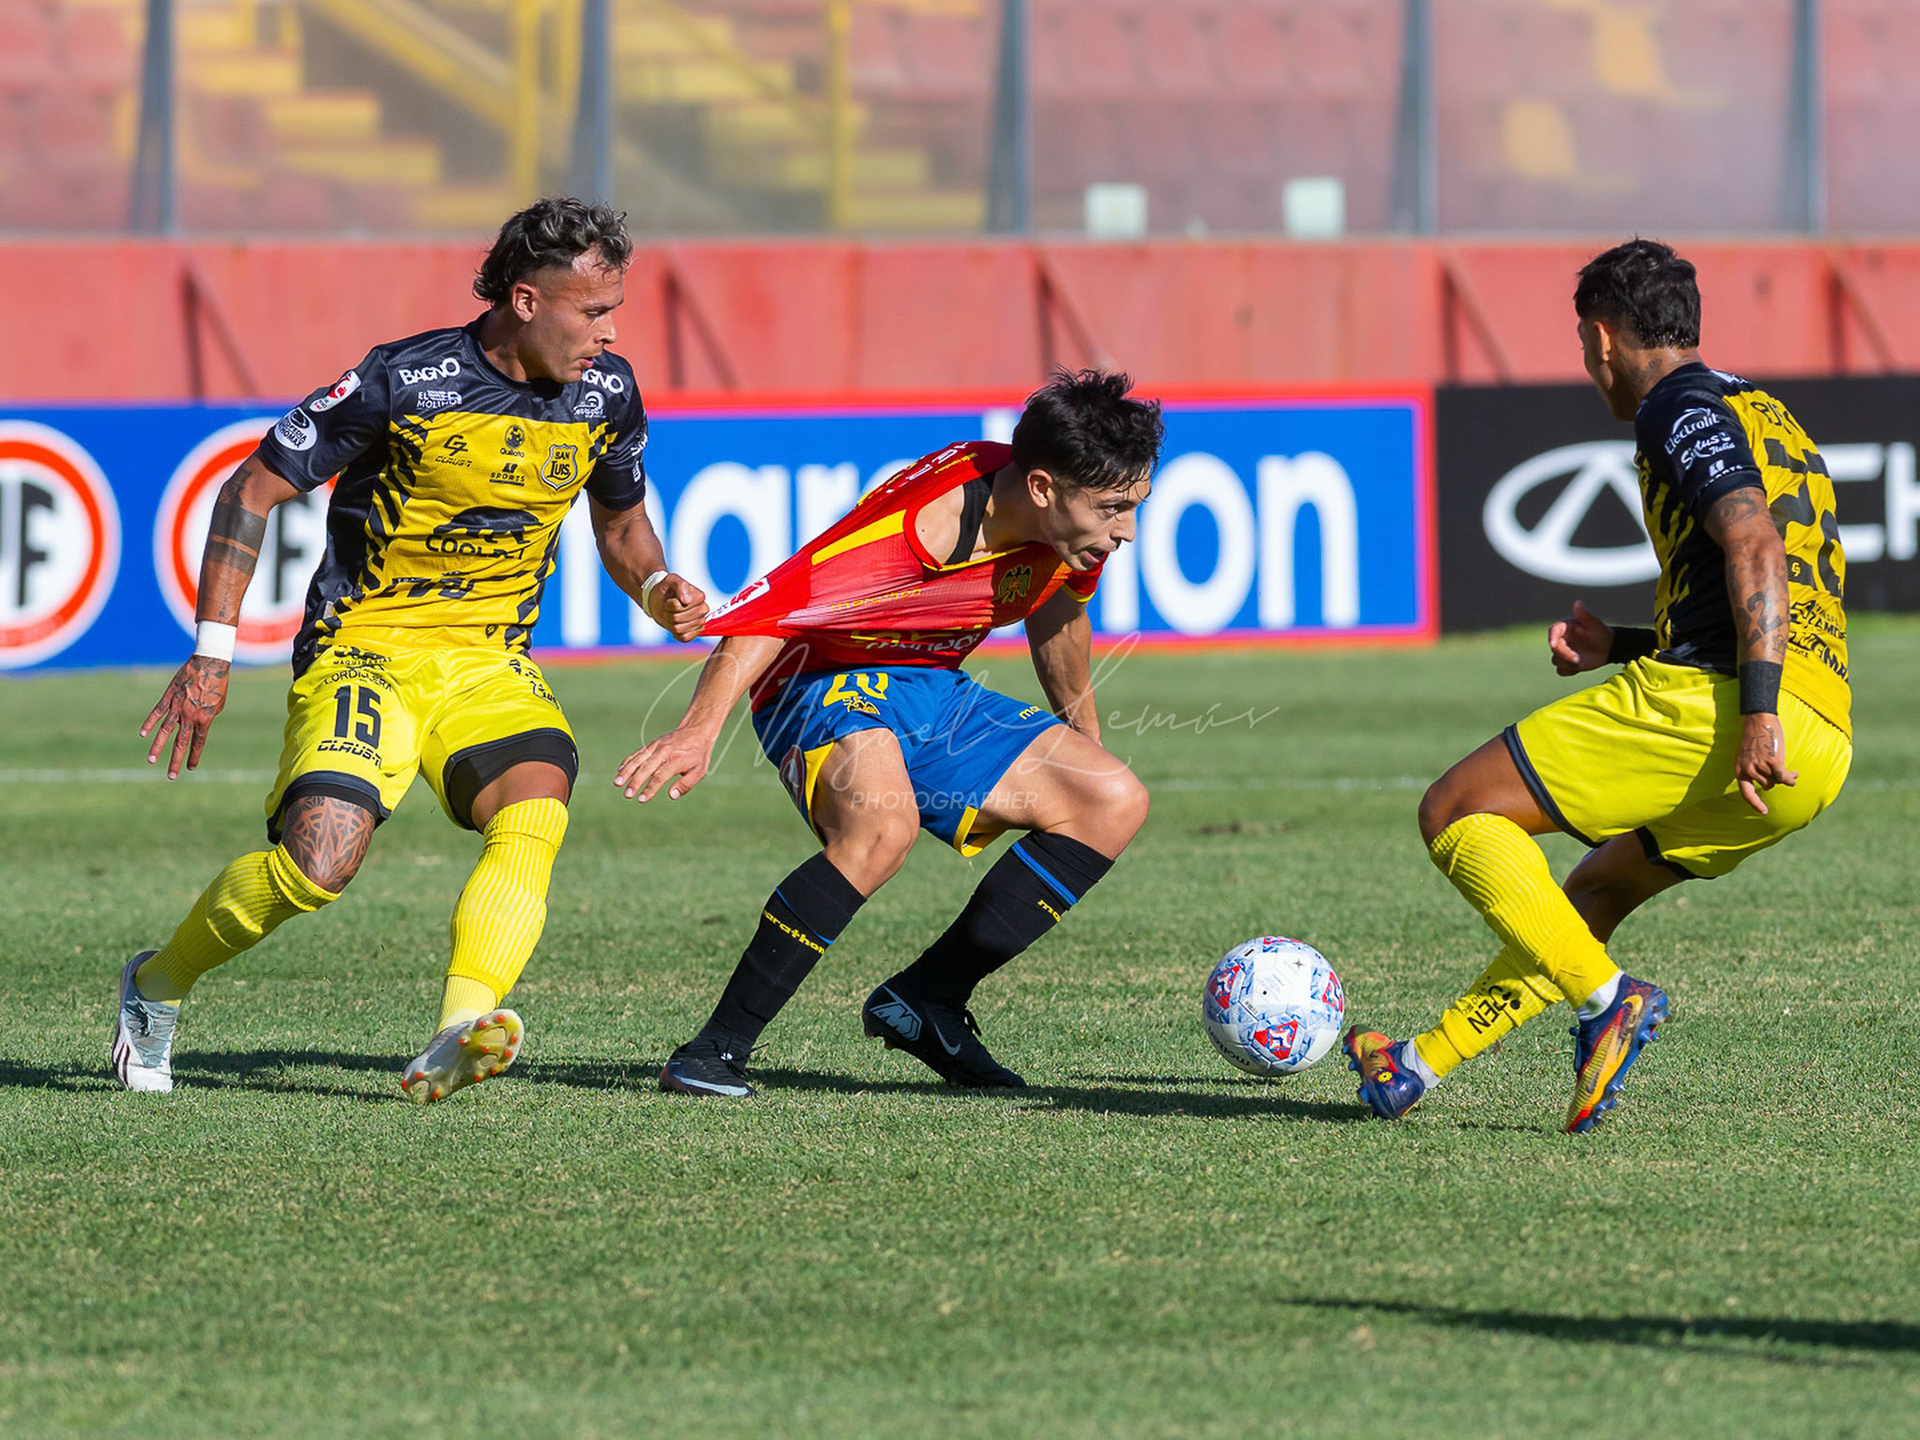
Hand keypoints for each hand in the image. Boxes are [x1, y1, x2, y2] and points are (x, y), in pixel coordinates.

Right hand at [140, 655, 230, 778]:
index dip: (194, 757)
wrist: (209, 664)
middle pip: (180, 743)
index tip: (190, 769)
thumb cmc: (218, 685)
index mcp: (205, 719)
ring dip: (157, 747)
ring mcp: (177, 707)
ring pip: (165, 731)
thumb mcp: (219, 704)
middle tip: (171, 776)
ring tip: (151, 760)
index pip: (198, 743)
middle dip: (175, 760)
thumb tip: (198, 726)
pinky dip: (149, 723)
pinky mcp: (168, 697)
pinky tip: (143, 734)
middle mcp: (189, 716)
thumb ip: (208, 717)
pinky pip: (157, 712)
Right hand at [613, 723, 717, 801]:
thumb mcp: (699, 771)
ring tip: (617, 783)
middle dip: (635, 782)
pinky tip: (620, 771)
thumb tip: (672, 796)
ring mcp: (656, 747)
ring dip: (626, 771)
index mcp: (675, 761)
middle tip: (627, 795)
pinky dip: (628, 761)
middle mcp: (663, 753)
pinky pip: (637, 753)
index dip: (650, 789)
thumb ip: (686, 784)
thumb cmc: (698, 755)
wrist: (696, 730)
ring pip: (638, 760)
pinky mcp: (651, 745)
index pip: (660, 777)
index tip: (641, 800)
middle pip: (646, 768)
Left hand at [645, 574, 708, 641]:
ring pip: (680, 629)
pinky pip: (684, 638)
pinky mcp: (695, 632)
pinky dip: (675, 633)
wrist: (661, 599)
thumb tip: (687, 601)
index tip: (669, 600)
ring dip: (670, 623)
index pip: (682, 606)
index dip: (670, 604)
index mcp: (700, 596)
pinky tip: (674, 625)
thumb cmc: (667, 588)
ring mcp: (700, 622)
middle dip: (669, 614)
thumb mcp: (671, 580)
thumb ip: (680, 586)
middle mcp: (703, 609)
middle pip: (679, 619)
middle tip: (668, 608)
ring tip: (671, 615)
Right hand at [1547, 599, 1612, 675]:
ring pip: (1556, 661)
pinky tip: (1579, 667)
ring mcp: (1563, 653)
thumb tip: (1578, 602)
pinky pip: (1561, 671)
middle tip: (1577, 659)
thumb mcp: (1594, 623)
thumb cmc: (1601, 633)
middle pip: (1554, 649)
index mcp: (1565, 628)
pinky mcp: (1567, 664)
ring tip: (1581, 662)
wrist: (1608, 648)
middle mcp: (1561, 640)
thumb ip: (1584, 614)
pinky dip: (1569, 671)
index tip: (1554, 644)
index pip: (1553, 631)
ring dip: (1567, 664)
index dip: (1552, 638)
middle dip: (1564, 655)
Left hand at [1734, 712, 1798, 814]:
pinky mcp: (1773, 762)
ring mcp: (1761, 767)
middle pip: (1767, 785)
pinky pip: (1784, 778)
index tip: (1764, 812)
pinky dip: (1791, 778)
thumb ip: (1753, 768)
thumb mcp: (1746, 755)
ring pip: (1776, 781)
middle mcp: (1748, 770)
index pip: (1746, 793)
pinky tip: (1795, 774)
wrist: (1758, 719)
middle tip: (1786, 775)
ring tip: (1791, 772)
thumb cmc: (1753, 735)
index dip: (1754, 803)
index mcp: (1739, 769)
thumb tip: (1768, 782)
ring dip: (1785, 778)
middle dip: (1776, 781)